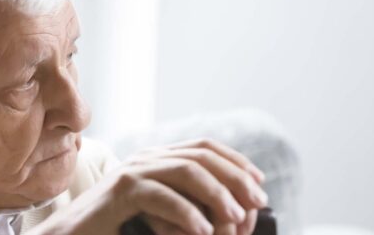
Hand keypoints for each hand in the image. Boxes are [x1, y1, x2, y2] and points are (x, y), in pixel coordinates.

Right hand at [29, 139, 267, 234]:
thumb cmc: (116, 229)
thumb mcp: (159, 215)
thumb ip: (187, 206)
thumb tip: (232, 212)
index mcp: (156, 160)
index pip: (204, 146)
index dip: (235, 161)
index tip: (258, 183)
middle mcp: (146, 158)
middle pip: (201, 155)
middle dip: (235, 177)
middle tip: (256, 202)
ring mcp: (132, 171)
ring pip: (185, 169)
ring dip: (217, 193)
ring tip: (234, 219)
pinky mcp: (120, 190)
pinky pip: (160, 195)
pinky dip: (186, 213)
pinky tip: (202, 231)